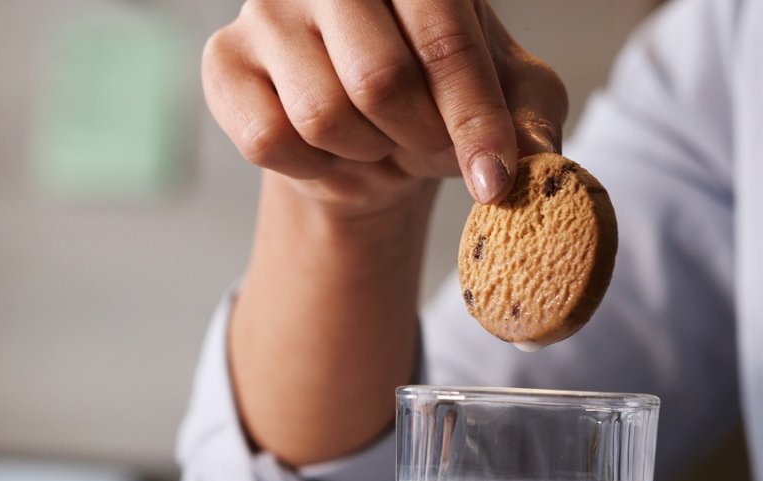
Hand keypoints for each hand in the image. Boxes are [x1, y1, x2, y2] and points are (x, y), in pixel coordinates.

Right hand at [201, 0, 565, 213]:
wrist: (362, 132)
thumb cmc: (436, 99)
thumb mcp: (505, 102)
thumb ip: (530, 121)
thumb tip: (539, 163)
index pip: (443, 38)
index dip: (473, 118)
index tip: (495, 181)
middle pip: (377, 79)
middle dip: (416, 138)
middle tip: (428, 149)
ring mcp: (268, 9)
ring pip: (321, 115)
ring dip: (363, 151)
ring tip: (376, 139)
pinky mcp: (223, 60)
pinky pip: (269, 139)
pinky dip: (310, 166)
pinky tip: (326, 149)